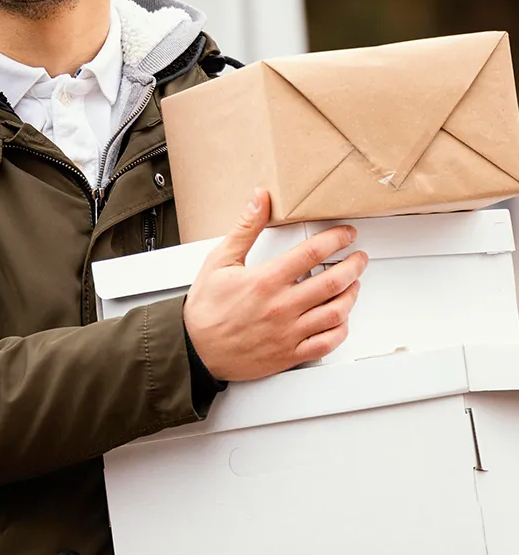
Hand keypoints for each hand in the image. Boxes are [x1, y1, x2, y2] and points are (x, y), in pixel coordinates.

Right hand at [183, 188, 366, 381]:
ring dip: (351, 295)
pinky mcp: (289, 354)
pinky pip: (327, 343)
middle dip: (354, 265)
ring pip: (335, 313)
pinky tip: (340, 319)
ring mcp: (288, 333)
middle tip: (359, 258)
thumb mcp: (220, 260)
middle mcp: (281, 307)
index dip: (337, 239)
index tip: (346, 235)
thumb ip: (245, 228)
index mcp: (266, 280)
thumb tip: (259, 200)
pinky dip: (340, 329)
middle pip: (333, 282)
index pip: (313, 253)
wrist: (195, 350)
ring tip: (353, 285)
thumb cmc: (206, 308)